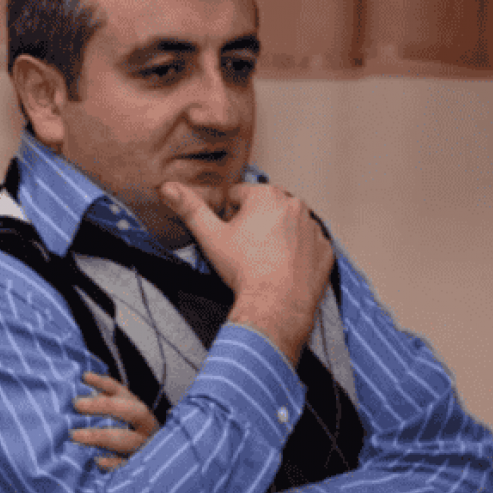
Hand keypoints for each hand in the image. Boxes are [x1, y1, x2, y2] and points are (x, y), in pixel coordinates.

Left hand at [70, 372, 158, 470]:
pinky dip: (113, 464)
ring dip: (101, 436)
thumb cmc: (128, 440)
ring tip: (75, 435)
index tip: (84, 377)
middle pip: (132, 412)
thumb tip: (77, 398)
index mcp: (138, 411)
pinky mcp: (141, 467)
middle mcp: (145, 427)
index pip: (122, 392)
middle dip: (105, 406)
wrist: (161, 468)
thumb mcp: (121, 420)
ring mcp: (145, 448)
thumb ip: (103, 408)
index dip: (104, 383)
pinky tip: (97, 461)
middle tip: (77, 404)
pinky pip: (128, 466)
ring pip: (128, 440)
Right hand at [159, 182, 334, 362]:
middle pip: (266, 210)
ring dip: (277, 238)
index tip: (229, 238)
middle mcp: (294, 204)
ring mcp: (313, 228)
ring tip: (264, 263)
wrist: (275, 305)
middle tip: (245, 253)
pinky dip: (298, 255)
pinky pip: (308, 247)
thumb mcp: (210, 237)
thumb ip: (190, 208)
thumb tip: (167, 187)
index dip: (228, 218)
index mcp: (265, 195)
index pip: (238, 197)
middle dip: (255, 225)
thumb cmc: (244, 270)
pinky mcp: (325, 250)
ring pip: (288, 227)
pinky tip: (283, 271)